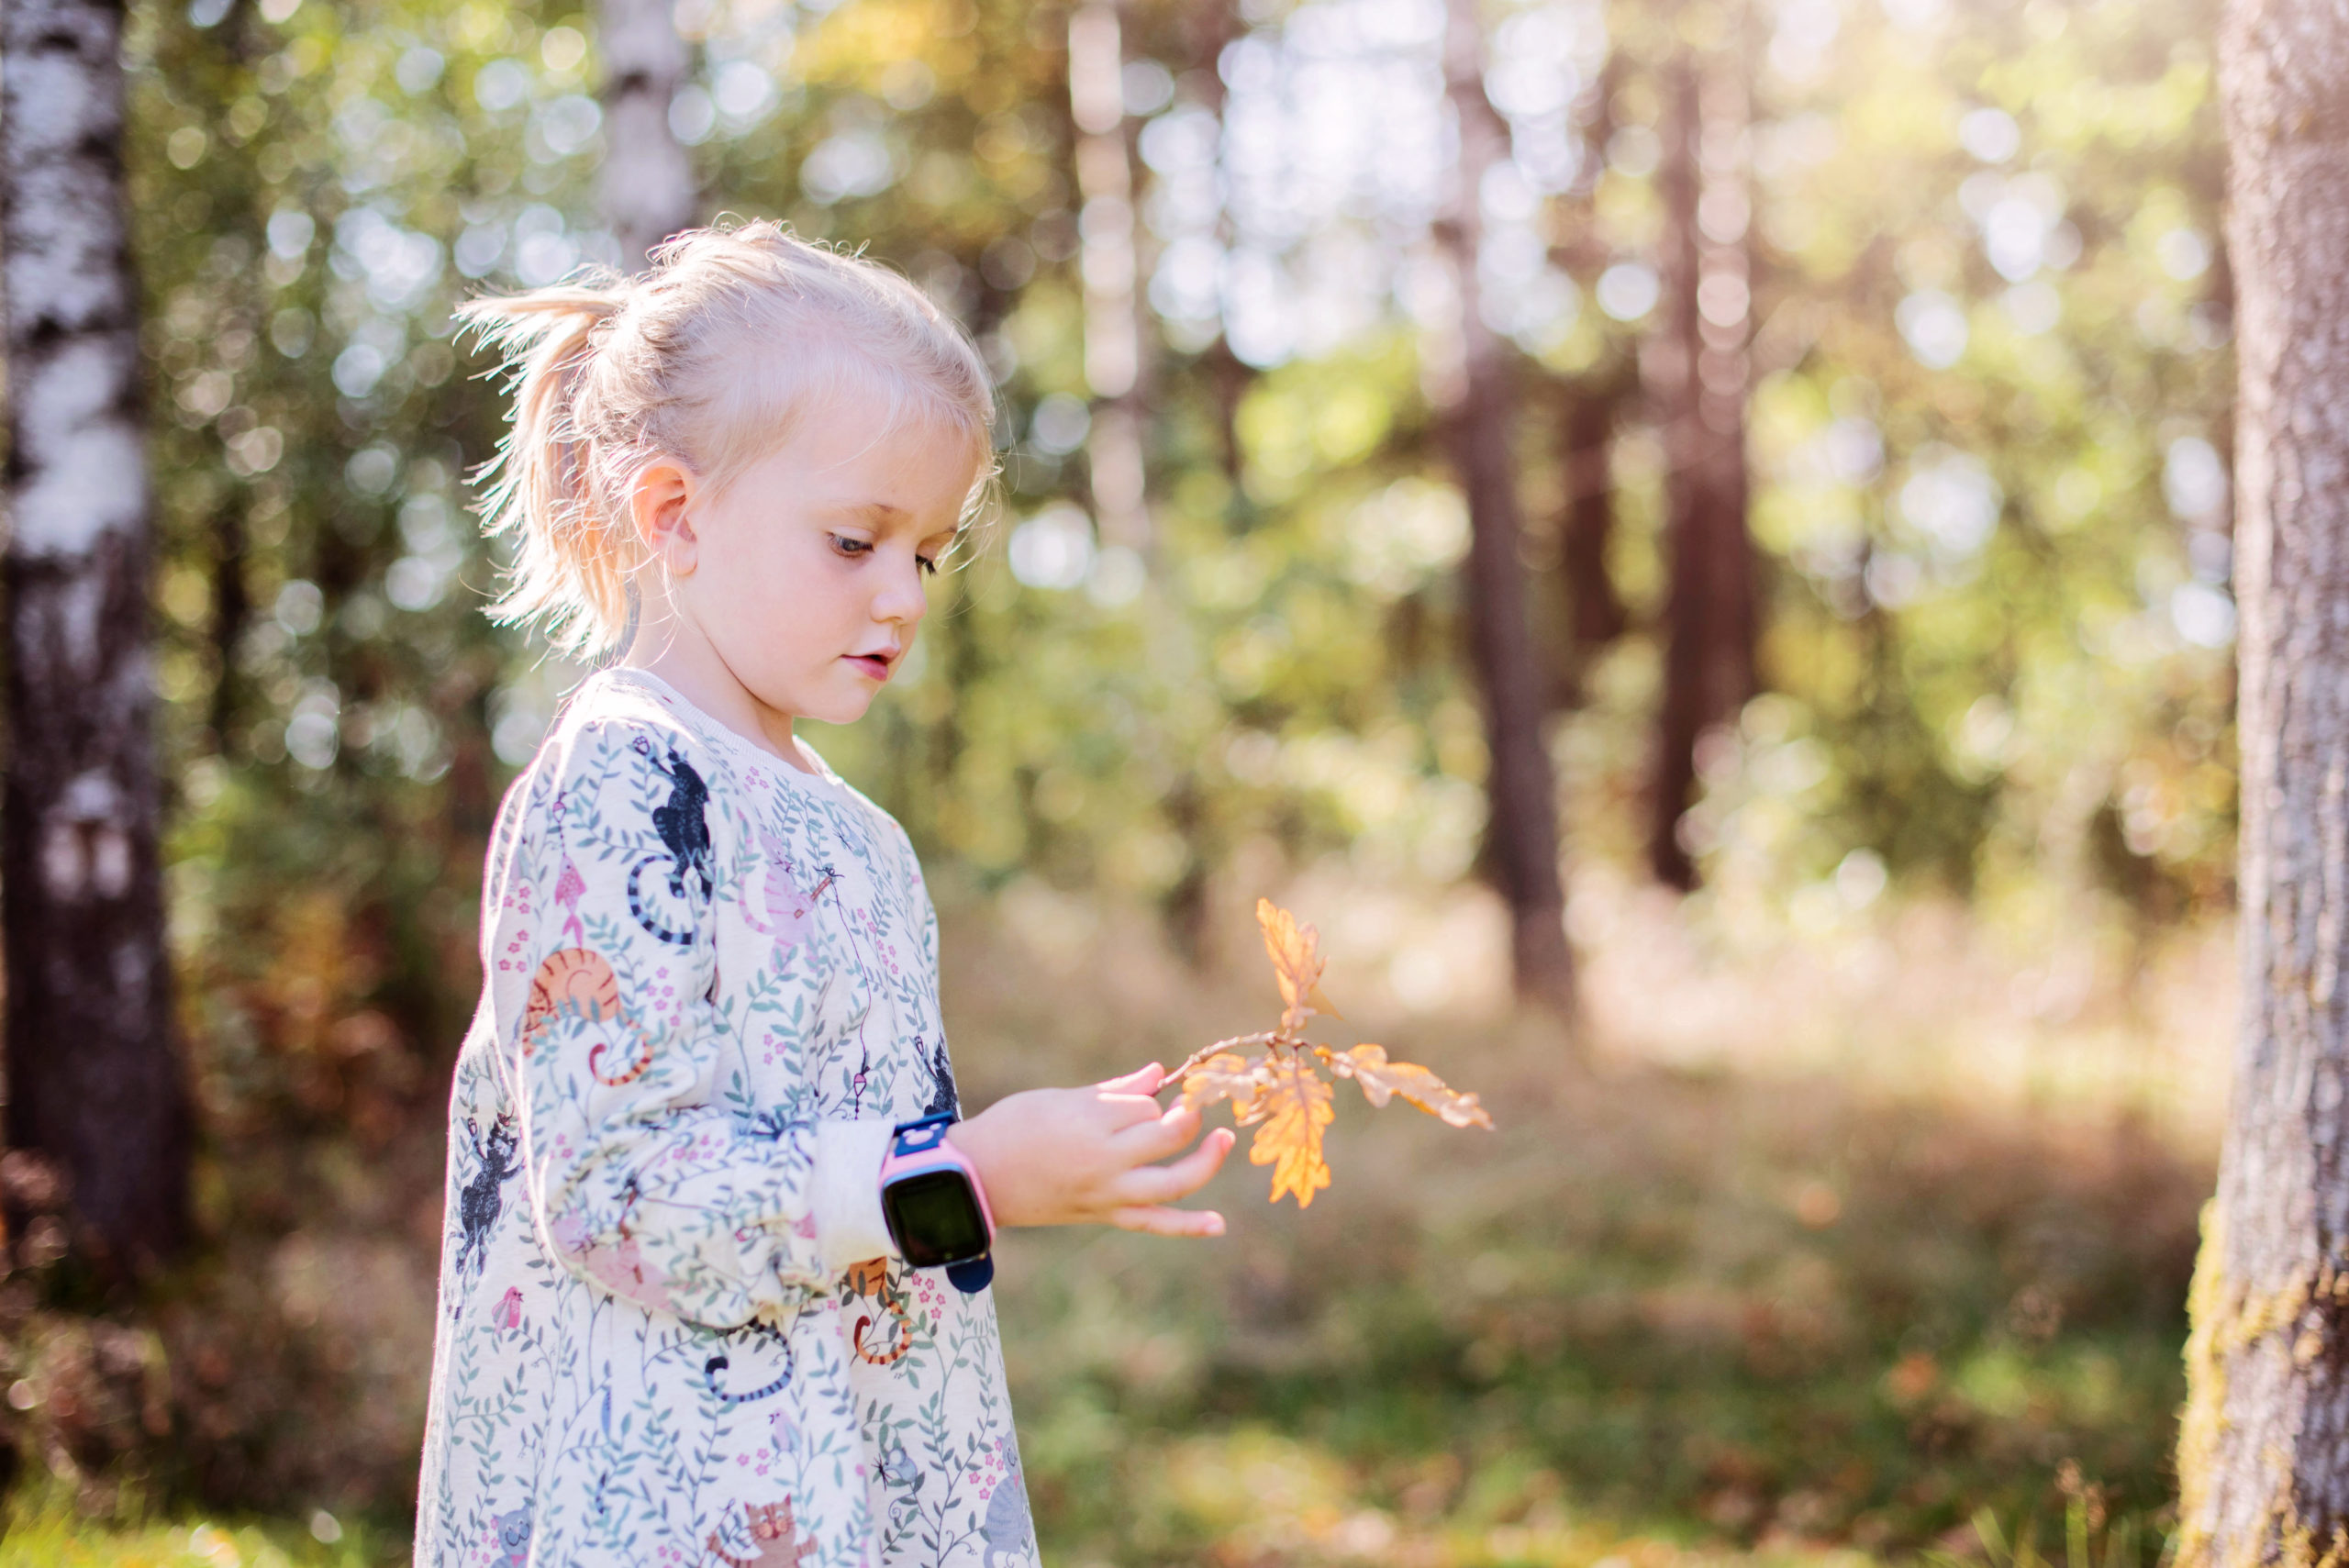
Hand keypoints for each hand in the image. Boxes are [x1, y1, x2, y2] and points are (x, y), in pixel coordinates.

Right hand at [945, 1063, 1235, 1236]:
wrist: (978, 1178)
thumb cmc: (1014, 1127)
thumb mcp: (1061, 1098)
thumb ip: (1115, 1089)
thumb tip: (1159, 1073)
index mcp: (1088, 1122)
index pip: (1146, 1106)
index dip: (1153, 1098)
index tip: (1149, 1095)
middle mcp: (1103, 1159)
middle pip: (1166, 1136)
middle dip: (1186, 1118)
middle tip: (1191, 1107)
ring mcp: (1106, 1193)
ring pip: (1171, 1182)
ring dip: (1205, 1162)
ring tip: (1224, 1140)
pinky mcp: (1104, 1215)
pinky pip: (1153, 1223)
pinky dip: (1188, 1226)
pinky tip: (1218, 1224)